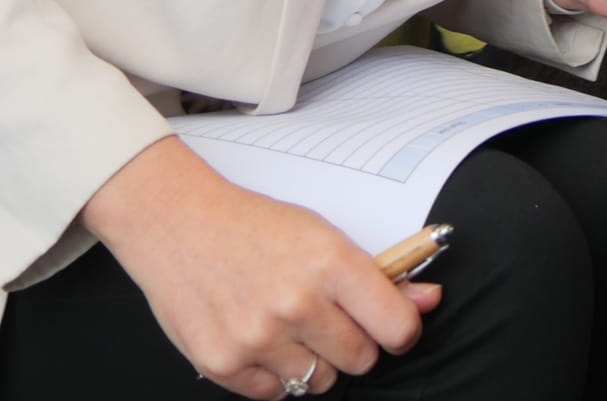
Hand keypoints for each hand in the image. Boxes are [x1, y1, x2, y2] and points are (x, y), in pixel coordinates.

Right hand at [83, 138, 440, 397]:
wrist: (178, 224)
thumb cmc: (253, 226)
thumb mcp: (323, 235)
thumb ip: (379, 276)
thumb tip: (428, 300)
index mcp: (330, 263)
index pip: (397, 327)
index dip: (401, 330)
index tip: (391, 326)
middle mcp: (297, 303)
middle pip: (361, 360)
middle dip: (352, 343)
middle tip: (326, 317)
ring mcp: (258, 337)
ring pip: (318, 382)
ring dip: (311, 361)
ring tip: (288, 325)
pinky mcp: (223, 363)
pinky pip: (275, 395)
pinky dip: (273, 374)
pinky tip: (260, 339)